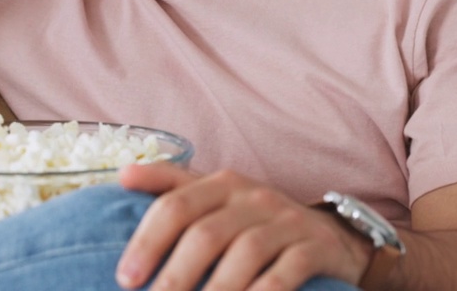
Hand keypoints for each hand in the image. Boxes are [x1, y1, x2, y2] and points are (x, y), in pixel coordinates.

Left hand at [115, 163, 370, 290]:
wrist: (334, 237)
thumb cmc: (257, 221)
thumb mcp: (217, 198)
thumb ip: (172, 186)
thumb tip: (122, 176)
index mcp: (222, 184)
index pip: (175, 206)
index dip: (147, 241)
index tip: (125, 278)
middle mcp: (254, 197)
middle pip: (206, 233)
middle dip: (175, 274)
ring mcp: (287, 222)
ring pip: (244, 254)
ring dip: (215, 290)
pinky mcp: (316, 249)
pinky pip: (285, 274)